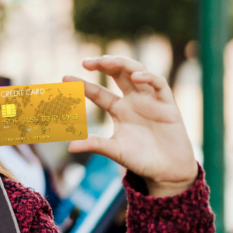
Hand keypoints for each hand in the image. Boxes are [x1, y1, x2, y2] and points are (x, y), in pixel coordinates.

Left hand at [64, 56, 197, 196]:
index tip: (65, 78)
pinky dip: (148, 78)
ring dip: (123, 64)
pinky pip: (159, 84)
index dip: (83, 85)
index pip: (98, 93)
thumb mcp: (115, 151)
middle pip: (117, 74)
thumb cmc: (141, 160)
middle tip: (87, 62)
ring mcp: (150, 100)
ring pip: (137, 71)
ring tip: (108, 61)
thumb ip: (95, 145)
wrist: (167, 171)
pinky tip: (136, 77)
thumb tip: (69, 146)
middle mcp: (133, 101)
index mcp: (118, 110)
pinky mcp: (167, 104)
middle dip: (103, 64)